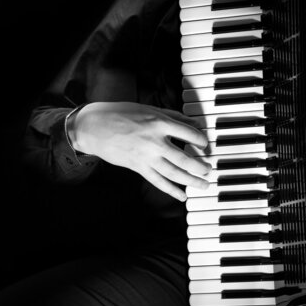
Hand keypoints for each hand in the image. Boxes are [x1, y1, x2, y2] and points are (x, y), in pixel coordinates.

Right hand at [69, 102, 211, 201]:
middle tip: (209, 169)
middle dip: (200, 166)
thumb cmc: (121, 114)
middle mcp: (155, 142)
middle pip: (184, 159)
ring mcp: (146, 157)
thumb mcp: (149, 109)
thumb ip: (172, 116)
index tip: (205, 145)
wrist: (96, 127)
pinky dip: (171, 190)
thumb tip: (193, 123)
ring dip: (191, 181)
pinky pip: (158, 182)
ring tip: (203, 184)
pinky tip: (182, 196)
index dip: (201, 141)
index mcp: (159, 123)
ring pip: (174, 173)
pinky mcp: (138, 168)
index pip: (189, 134)